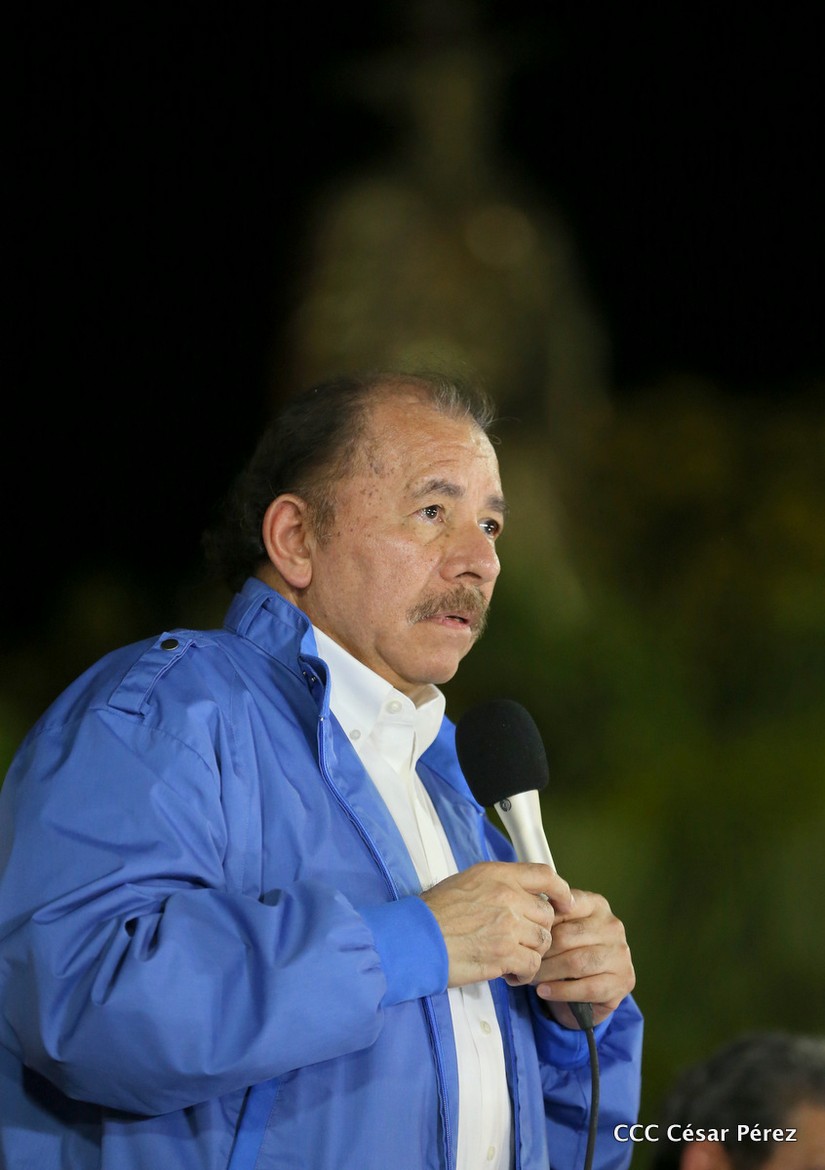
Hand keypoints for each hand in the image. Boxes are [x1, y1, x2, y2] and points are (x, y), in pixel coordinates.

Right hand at [420, 862, 572, 987]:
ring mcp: (508, 925)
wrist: (416, 937)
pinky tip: (509, 973)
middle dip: (537, 931)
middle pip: (546, 916)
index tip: (565, 904)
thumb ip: (497, 885)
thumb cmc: (434, 913)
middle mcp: (507, 896)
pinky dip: (523, 974)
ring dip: (530, 954)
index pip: (545, 876)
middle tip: (520, 942)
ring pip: (542, 943)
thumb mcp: (466, 882)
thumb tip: (520, 896)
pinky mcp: (504, 954)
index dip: (561, 891)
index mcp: (498, 875)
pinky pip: (532, 965)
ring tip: (511, 959)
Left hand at [532, 889, 634, 1028]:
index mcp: (597, 904)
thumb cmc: (571, 950)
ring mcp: (621, 953)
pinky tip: (544, 991)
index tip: (522, 935)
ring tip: (530, 978)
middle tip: (522, 962)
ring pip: (576, 962)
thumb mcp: (562, 927)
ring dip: (547, 973)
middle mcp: (612, 925)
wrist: (594, 987)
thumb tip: (522, 920)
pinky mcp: (623, 981)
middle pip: (566, 937)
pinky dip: (561, 991)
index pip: (563, 907)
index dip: (540, 924)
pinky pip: (587, 988)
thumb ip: (549, 918)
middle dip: (540, 953)